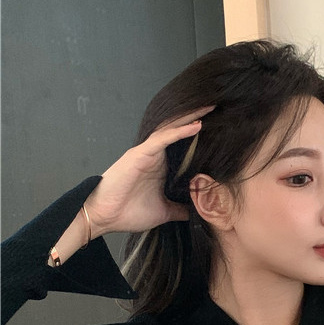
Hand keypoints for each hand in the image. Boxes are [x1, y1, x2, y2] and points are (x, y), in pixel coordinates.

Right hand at [83, 107, 214, 236]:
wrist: (104, 216)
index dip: (197, 136)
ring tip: (209, 108)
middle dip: (196, 118)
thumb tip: (194, 211)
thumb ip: (178, 209)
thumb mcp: (163, 212)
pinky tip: (196, 126)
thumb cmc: (128, 212)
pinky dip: (180, 131)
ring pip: (172, 129)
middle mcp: (155, 155)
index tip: (217, 128)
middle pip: (178, 131)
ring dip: (190, 118)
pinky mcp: (141, 154)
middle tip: (216, 108)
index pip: (182, 146)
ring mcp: (147, 152)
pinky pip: (163, 138)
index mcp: (160, 167)